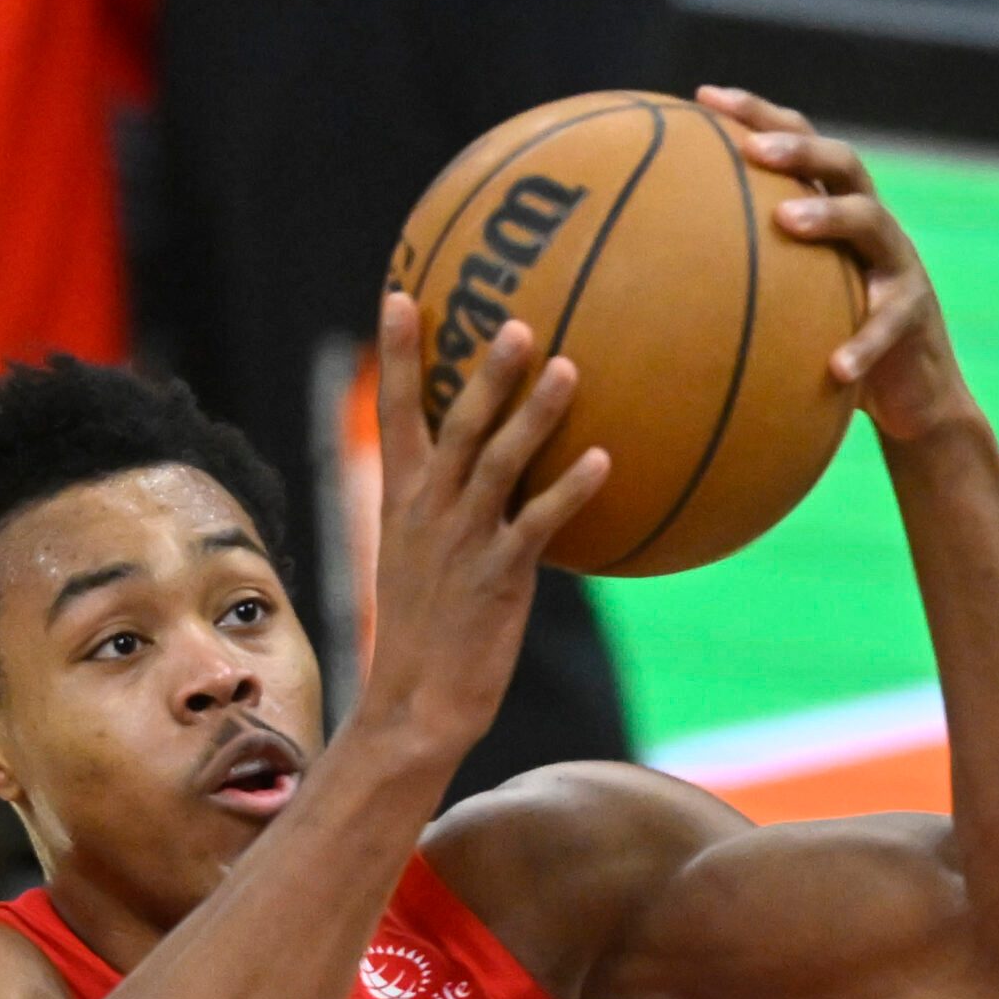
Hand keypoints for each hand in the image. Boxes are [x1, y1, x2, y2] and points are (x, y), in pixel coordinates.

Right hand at [354, 294, 610, 763]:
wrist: (414, 704)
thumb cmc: (426, 633)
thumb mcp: (419, 560)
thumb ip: (447, 508)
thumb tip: (495, 469)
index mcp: (401, 501)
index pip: (395, 414)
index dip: (398, 355)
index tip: (400, 293)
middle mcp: (427, 512)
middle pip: (455, 425)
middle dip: (481, 371)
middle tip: (515, 321)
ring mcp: (462, 542)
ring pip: (498, 463)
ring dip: (533, 414)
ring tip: (569, 368)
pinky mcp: (498, 577)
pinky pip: (538, 523)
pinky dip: (571, 490)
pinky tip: (604, 460)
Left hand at [698, 86, 980, 443]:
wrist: (907, 390)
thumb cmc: (827, 337)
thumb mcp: (784, 297)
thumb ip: (736, 272)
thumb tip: (644, 272)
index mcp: (833, 208)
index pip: (799, 142)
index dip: (757, 114)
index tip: (703, 96)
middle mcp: (870, 224)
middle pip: (843, 162)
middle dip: (799, 148)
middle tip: (753, 150)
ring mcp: (899, 264)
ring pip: (870, 222)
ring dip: (828, 216)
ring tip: (787, 220)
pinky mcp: (914, 314)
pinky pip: (887, 324)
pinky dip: (863, 344)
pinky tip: (835, 368)